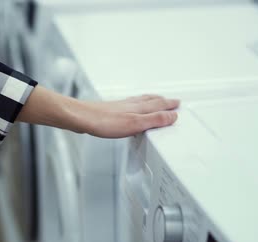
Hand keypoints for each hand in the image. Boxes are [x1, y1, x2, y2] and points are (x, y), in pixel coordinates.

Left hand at [17, 85, 179, 137]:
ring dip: (151, 101)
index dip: (169, 107)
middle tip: (171, 101)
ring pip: (140, 101)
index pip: (159, 106)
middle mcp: (131, 104)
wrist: (80, 118)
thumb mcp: (134, 124)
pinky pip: (130, 104)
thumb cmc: (103, 122)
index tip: (178, 105)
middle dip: (163, 101)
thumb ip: (154, 120)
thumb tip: (172, 116)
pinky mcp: (110, 110)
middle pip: (151, 101)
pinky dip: (137, 104)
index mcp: (139, 108)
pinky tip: (130, 107)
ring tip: (156, 100)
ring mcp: (120, 106)